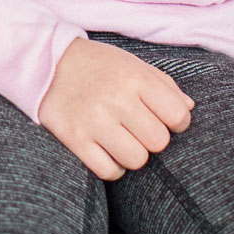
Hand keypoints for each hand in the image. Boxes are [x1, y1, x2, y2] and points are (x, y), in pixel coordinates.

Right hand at [36, 38, 193, 180]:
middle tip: (137, 128)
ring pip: (136, 160)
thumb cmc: (97, 66)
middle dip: (152, 138)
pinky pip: (109, 171)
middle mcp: (117, 99)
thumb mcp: (132, 64)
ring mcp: (94, 121)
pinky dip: (112, 166)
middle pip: (158, 142)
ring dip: (133, 154)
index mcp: (134, 78)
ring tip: (122, 139)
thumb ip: (164, 85)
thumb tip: (188, 109)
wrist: (46, 62)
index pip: (178, 115)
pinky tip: (106, 150)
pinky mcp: (75, 139)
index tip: (163, 119)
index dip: (176, 122)